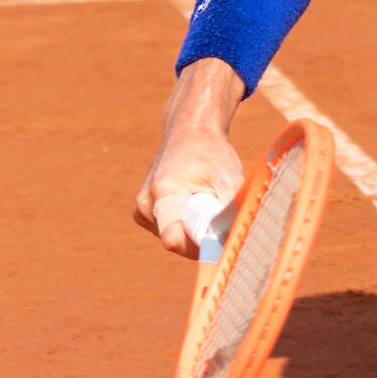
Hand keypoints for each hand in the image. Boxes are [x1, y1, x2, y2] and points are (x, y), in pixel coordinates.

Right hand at [132, 59, 246, 257]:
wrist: (189, 131)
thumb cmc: (212, 154)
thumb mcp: (229, 181)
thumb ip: (230, 215)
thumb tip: (235, 245)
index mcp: (163, 192)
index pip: (175, 240)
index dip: (201, 246)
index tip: (222, 238)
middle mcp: (145, 203)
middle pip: (177, 244)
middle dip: (202, 238)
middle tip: (219, 213)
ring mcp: (140, 209)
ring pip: (174, 241)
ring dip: (194, 231)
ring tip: (204, 201)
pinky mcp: (142, 213)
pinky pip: (169, 233)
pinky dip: (185, 226)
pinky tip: (192, 203)